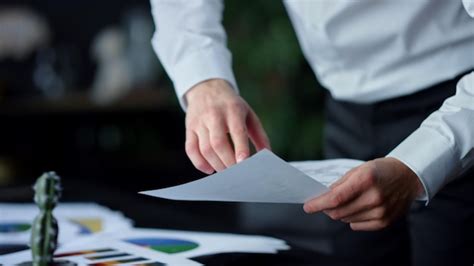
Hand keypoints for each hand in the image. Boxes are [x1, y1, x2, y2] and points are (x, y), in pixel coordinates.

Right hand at [185, 79, 269, 173]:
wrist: (207, 88)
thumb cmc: (232, 106)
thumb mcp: (249, 114)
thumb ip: (260, 135)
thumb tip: (268, 156)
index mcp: (233, 110)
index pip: (236, 131)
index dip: (240, 148)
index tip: (244, 163)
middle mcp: (214, 115)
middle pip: (218, 143)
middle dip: (228, 162)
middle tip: (236, 174)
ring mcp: (199, 121)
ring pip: (205, 149)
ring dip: (216, 165)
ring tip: (226, 172)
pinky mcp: (190, 128)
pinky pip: (191, 149)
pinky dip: (199, 163)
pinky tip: (210, 169)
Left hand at [303, 157, 423, 230]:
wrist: (408, 177)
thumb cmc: (380, 171)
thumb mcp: (359, 169)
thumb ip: (340, 184)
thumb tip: (324, 197)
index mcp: (366, 180)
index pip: (335, 198)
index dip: (318, 204)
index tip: (307, 207)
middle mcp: (374, 197)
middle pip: (338, 212)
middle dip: (327, 209)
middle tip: (325, 203)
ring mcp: (380, 211)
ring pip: (346, 220)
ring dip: (340, 213)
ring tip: (347, 202)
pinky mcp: (384, 221)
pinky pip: (357, 226)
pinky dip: (352, 219)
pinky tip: (357, 208)